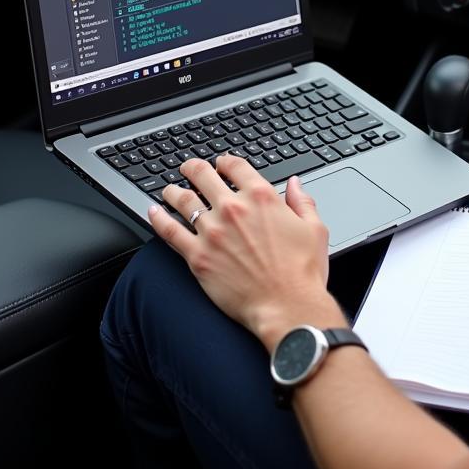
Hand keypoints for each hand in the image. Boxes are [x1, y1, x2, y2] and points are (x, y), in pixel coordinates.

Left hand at [151, 155, 344, 351]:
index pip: (235, 166)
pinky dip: (158, 218)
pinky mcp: (198, 257)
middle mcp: (233, 209)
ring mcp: (212, 232)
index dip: (225, 161)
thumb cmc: (303, 271)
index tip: (221, 164)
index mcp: (262, 197)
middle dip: (193, 168)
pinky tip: (153, 211)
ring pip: (183, 200)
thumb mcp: (314, 228)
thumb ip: (302, 202)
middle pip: (203, 175)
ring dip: (174, 190)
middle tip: (188, 168)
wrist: (288, 306)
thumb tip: (295, 184)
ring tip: (170, 189)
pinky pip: (169, 231)